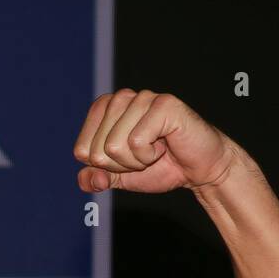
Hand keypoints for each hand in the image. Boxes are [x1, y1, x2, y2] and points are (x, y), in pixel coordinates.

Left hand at [73, 89, 238, 193]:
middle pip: (96, 151)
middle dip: (120, 165)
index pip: (81, 150)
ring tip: (155, 149)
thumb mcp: (119, 177)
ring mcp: (142, 98)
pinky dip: (149, 155)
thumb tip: (86, 179)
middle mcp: (121, 98)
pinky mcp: (163, 104)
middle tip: (144, 156)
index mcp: (104, 110)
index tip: (127, 160)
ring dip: (136, 161)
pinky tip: (164, 145)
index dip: (104, 167)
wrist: (197, 170)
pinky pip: (136, 142)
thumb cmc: (159, 167)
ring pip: (114, 146)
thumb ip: (96, 178)